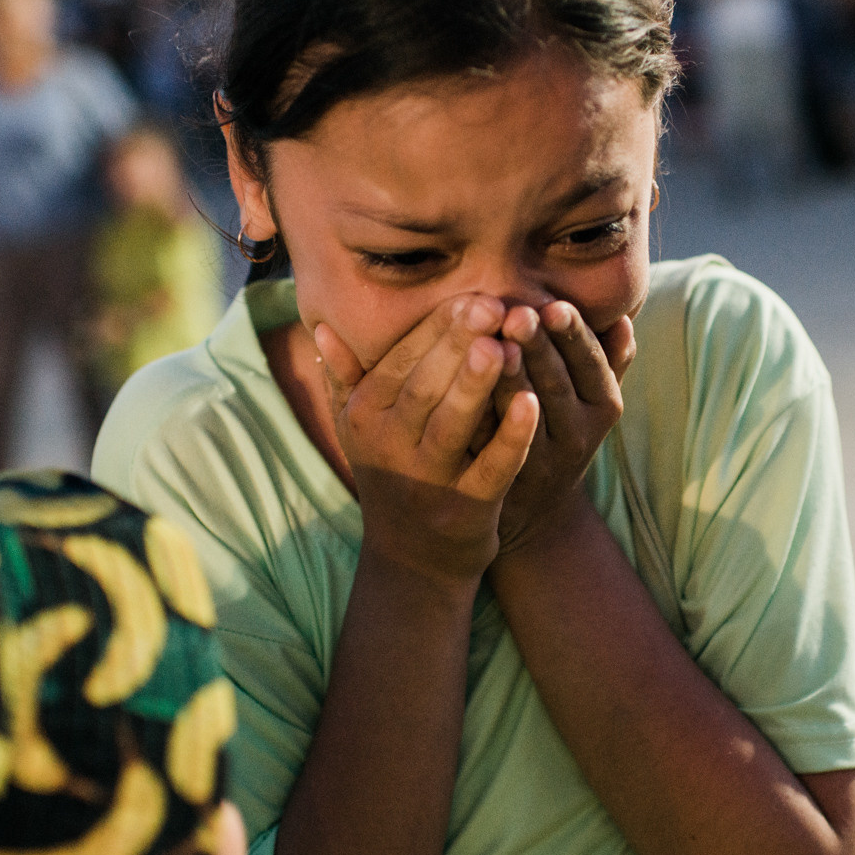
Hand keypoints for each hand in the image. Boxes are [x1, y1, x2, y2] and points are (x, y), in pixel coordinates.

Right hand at [316, 296, 540, 584]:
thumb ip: (343, 377)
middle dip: (458, 343)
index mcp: (366, 416)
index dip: (437, 327)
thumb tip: (321, 329)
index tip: (471, 295)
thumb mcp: (357, 428)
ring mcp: (428, 481)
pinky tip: (532, 404)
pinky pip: (491, 468)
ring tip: (504, 345)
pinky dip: (511, 437)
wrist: (414, 558)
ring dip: (477, 384)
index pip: (401, 362)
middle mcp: (390, 447)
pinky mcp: (467, 509)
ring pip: (453, 425)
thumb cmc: (392, 472)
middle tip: (492, 305)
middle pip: (425, 386)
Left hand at [493, 301, 635, 556]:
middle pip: (555, 386)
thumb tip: (623, 318)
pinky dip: (474, 413)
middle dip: (536, 348)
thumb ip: (609, 362)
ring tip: (490, 343)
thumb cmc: (562, 430)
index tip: (556, 306)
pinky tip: (455, 385)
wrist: (534, 511)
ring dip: (507, 379)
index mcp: (601, 406)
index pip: (591, 365)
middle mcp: (576, 436)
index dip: (575, 336)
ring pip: (521, 415)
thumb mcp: (593, 401)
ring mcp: (538, 462)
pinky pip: (484, 442)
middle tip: (516, 313)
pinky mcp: (499, 479)